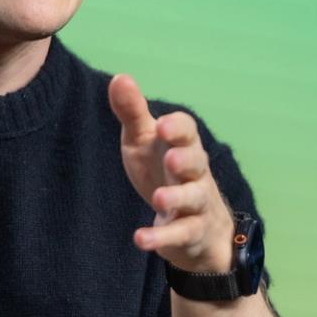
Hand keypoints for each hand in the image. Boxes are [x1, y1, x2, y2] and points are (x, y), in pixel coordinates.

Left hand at [108, 74, 234, 274]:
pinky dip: (162, 237)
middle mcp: (195, 172)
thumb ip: (132, 113)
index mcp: (182, 145)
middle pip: (197, 162)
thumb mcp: (144, 141)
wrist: (196, 224)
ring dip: (177, 198)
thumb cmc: (163, 171)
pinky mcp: (191, 233)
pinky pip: (181, 235)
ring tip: (157, 198)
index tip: (163, 126)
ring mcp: (196, 203)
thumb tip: (119, 78)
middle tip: (171, 159)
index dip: (178, 128)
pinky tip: (141, 239)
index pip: (187, 131)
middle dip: (186, 159)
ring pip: (194, 199)